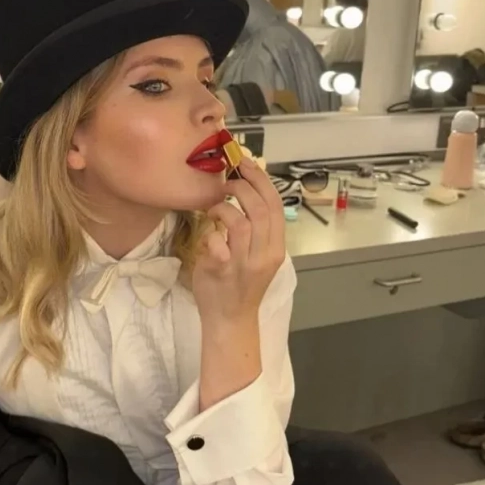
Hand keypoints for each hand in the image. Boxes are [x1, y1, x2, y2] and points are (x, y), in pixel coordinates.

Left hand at [193, 158, 285, 324]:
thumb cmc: (239, 285)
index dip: (261, 180)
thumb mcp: (256, 256)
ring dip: (225, 208)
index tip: (245, 163)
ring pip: (241, 223)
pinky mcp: (223, 272)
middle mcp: (265, 255)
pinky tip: (208, 235)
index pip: (276, 206)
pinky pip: (218, 243)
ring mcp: (245, 264)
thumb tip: (243, 194)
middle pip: (261, 209)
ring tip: (214, 208)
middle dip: (243, 187)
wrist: (230, 320)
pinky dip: (211, 234)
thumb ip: (255, 230)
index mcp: (276, 248)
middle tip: (227, 181)